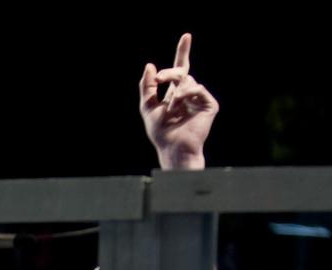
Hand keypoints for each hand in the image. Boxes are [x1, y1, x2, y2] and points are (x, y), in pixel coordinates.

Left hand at [140, 33, 216, 170]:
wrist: (172, 147)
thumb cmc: (160, 131)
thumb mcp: (147, 107)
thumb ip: (147, 87)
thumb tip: (150, 65)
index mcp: (175, 93)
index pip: (180, 69)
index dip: (183, 52)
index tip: (187, 36)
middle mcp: (188, 93)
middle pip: (182, 72)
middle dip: (170, 72)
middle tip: (160, 77)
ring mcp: (199, 98)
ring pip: (188, 81)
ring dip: (176, 93)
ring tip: (171, 109)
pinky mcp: (209, 104)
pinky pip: (198, 89)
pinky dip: (185, 96)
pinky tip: (179, 109)